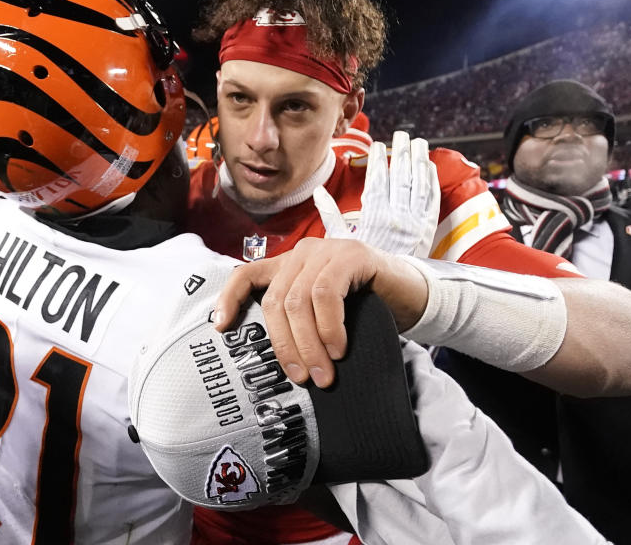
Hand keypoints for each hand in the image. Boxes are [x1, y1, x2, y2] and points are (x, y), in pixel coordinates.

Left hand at [212, 238, 427, 387]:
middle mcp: (302, 254)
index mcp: (288, 266)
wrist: (410, 294)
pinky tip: (339, 348)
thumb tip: (280, 363)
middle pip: (275, 302)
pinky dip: (329, 326)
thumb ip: (299, 323)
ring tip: (324, 373)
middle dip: (286, 345)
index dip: (229, 299)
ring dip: (309, 344)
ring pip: (299, 301)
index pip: (246, 275)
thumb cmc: (363, 309)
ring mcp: (326, 251)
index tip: (220, 328)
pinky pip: (327, 294)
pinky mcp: (352, 255)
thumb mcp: (323, 316)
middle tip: (302, 378)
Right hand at [315, 131, 438, 257]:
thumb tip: (318, 192)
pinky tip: (429, 166)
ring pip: (418, 184)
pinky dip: (431, 181)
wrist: (391, 290)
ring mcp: (415, 221)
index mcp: (374, 217)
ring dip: (418, 161)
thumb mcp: (340, 242)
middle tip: (401, 134)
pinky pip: (431, 199)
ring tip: (418, 142)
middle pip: (400, 177)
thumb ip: (330, 215)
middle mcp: (396, 216)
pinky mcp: (428, 228)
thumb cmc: (361, 267)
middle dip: (400, 153)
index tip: (376, 145)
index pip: (377, 181)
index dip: (377, 161)